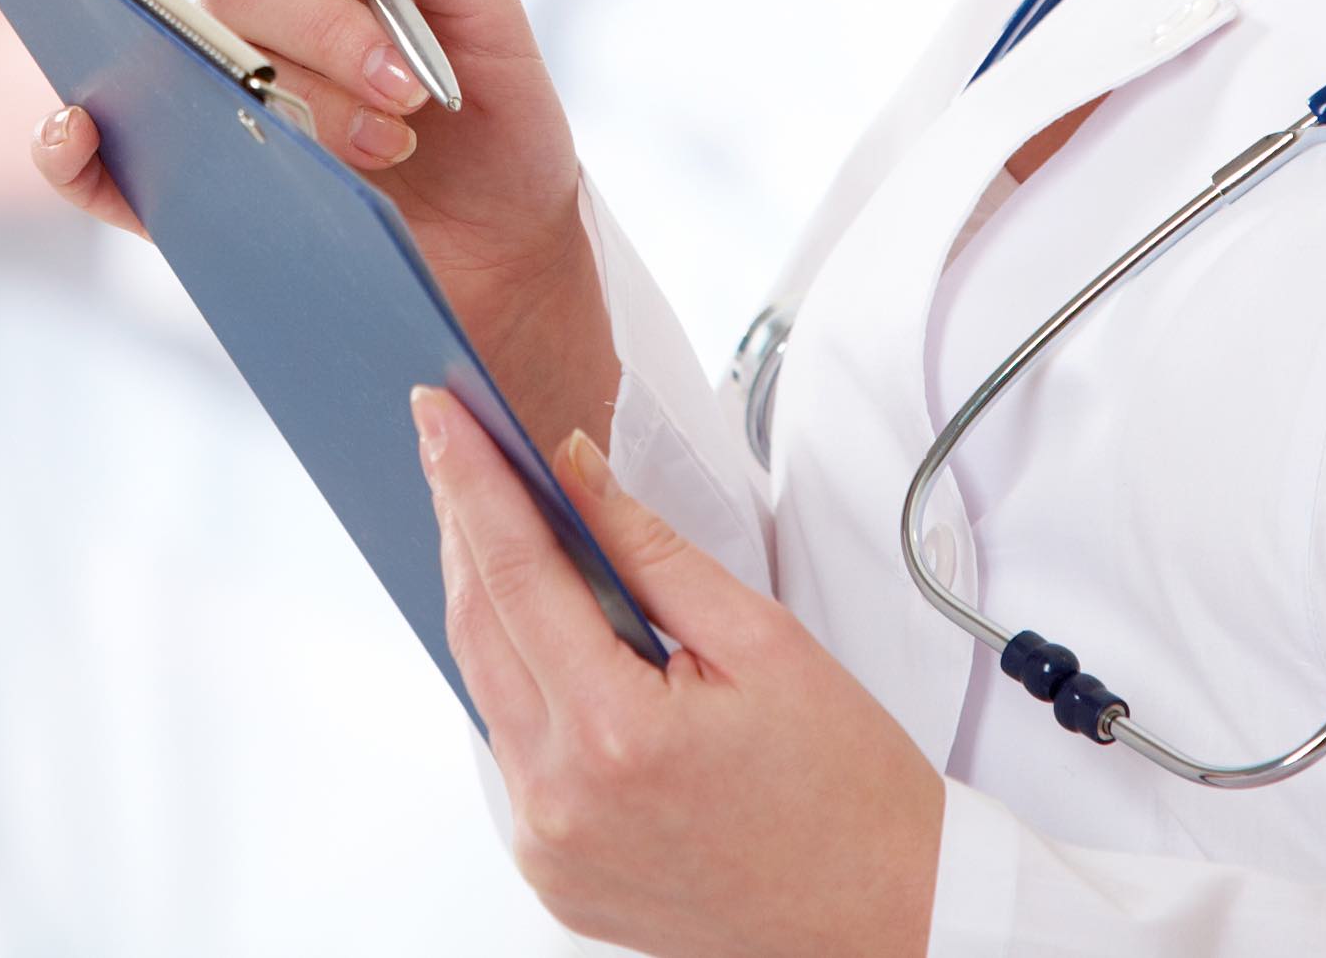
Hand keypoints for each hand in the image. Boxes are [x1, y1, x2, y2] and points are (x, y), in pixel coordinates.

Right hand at [33, 0, 613, 444]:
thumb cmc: (494, 118)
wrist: (509, 243)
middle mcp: (252, 24)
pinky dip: (69, 148)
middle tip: (409, 86)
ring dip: (290, 101)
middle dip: (328, 30)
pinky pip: (104, 169)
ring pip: (196, 63)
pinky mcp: (197, 190)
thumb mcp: (491, 19)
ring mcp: (217, 104)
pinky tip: (77, 129)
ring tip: (387, 146)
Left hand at [418, 389, 941, 957]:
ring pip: (484, 689)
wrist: (883, 913)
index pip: (515, 572)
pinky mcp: (551, 873)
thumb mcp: (763, 640)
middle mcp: (561, 800)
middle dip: (461, 526)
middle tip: (456, 446)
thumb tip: (576, 473)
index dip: (472, 481)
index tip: (442, 417)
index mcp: (614, 734)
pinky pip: (510, 751)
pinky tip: (538, 631)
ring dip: (484, 600)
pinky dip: (514, 679)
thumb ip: (652, 550)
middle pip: (477, 627)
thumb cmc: (845, 791)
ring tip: (494, 522)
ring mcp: (549, 847)